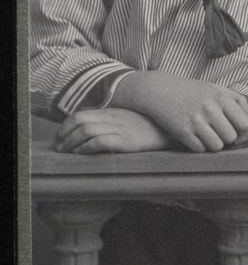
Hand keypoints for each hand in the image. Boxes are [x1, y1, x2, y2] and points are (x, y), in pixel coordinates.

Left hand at [55, 109, 172, 153]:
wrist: (170, 130)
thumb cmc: (148, 126)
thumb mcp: (127, 118)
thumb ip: (111, 120)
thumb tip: (91, 128)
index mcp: (112, 112)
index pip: (81, 114)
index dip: (66, 125)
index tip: (60, 136)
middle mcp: (113, 118)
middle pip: (80, 121)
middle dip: (65, 135)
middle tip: (59, 147)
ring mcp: (120, 129)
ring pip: (87, 131)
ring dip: (72, 142)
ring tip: (67, 151)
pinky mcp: (126, 141)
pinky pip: (101, 141)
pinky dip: (87, 147)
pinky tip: (82, 153)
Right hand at [112, 72, 247, 152]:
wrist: (159, 91)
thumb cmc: (191, 91)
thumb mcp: (214, 88)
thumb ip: (236, 100)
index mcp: (220, 96)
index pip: (243, 123)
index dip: (239, 127)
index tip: (232, 125)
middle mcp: (209, 108)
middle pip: (231, 137)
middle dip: (226, 137)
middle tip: (218, 132)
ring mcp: (195, 121)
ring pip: (217, 146)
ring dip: (214, 144)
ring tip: (208, 135)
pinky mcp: (182, 132)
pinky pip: (200, 149)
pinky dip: (199, 146)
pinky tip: (195, 137)